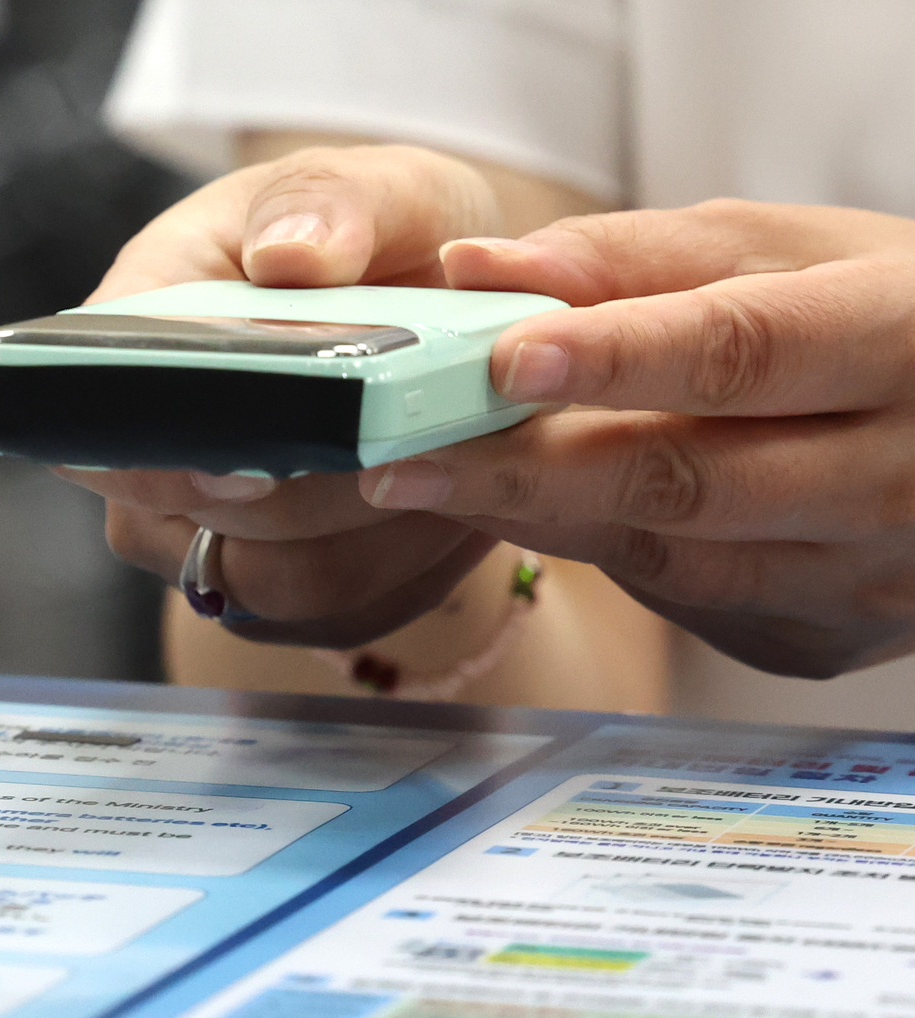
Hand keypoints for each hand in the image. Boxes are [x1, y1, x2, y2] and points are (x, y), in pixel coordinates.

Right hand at [59, 144, 503, 647]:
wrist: (441, 317)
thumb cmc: (387, 240)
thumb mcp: (386, 186)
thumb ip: (337, 203)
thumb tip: (289, 256)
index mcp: (143, 314)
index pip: (93, 402)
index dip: (166, 450)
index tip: (257, 468)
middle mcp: (147, 432)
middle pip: (190, 509)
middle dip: (317, 495)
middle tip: (420, 459)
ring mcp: (197, 518)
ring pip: (270, 575)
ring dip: (377, 536)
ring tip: (459, 470)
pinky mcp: (265, 578)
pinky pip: (328, 608)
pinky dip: (406, 568)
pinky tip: (453, 510)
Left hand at [361, 199, 914, 675]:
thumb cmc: (874, 311)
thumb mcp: (782, 250)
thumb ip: (629, 256)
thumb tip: (477, 267)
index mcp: (903, 344)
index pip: (741, 354)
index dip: (615, 359)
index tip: (497, 360)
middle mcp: (899, 481)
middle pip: (686, 484)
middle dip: (524, 471)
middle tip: (398, 459)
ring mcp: (864, 581)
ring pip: (670, 560)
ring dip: (538, 519)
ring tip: (432, 480)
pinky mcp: (816, 639)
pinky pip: (683, 600)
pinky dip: (598, 553)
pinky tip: (536, 510)